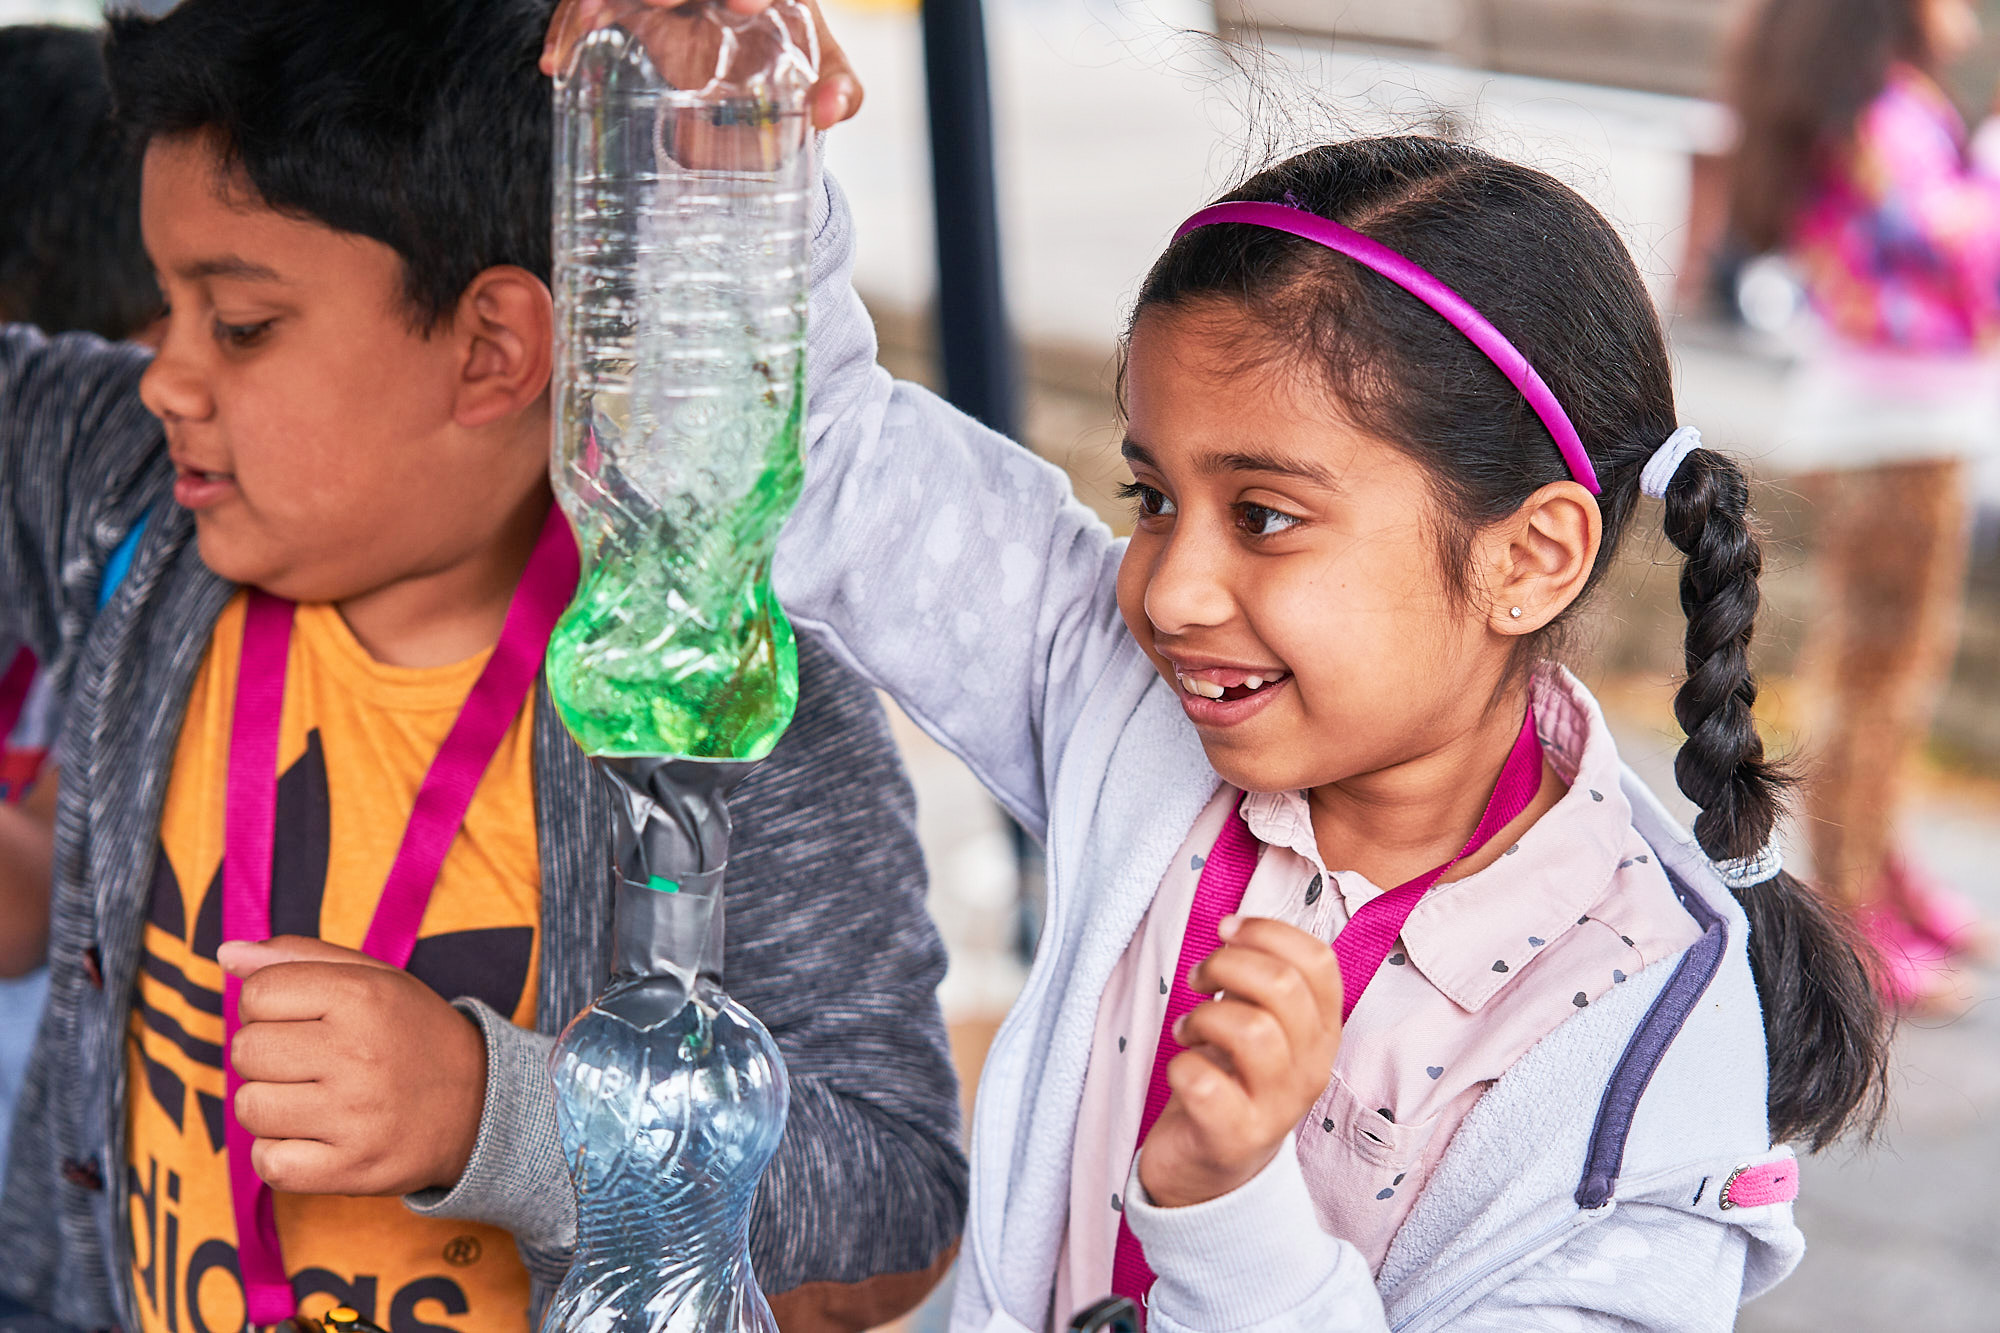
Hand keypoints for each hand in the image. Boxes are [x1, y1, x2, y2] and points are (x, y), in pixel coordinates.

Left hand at [219, 935, 487, 1196]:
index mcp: (363, 997)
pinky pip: (269, 1162)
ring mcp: (355, 1116)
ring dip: (272, 1105)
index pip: (256, 994)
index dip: (270, 1006)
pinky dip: (281, 1153)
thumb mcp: (374, 978)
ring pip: (250, 1107)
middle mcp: (358, 1053)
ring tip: (314, 1099)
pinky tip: (314, 1137)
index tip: (303, 1020)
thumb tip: (226, 954)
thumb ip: (300, 957)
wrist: (481, 1105)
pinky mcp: (351, 1168)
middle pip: (246, 1050)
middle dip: (268, 1055)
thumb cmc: (412, 1035)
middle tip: (311, 1061)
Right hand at [541, 0, 862, 130]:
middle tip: (661, 0)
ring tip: (598, 15)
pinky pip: (587, 9)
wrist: (747, 81)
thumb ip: (841, 91)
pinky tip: (556, 63)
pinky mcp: (626, 10)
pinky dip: (567, 31)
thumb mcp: (821, 74)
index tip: (747, 7)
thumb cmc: (787, 64)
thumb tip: (830, 111)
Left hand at [1137, 916, 1343, 1208]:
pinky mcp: (1235, 1138)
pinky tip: (1181, 1067)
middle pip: (1283, 987)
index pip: (1319, 962)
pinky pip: (1206, 1084)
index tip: (1227, 931)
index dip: (1268, 932)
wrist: (1212, 1173)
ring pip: (1253, 1030)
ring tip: (1189, 1029)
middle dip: (1227, 965)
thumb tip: (1235, 930)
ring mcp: (1277, 1107)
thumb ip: (1260, 981)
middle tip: (1197, 979)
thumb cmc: (1233, 1083)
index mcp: (1322, 1032)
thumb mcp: (1262, 1027)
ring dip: (1206, 1015)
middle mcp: (1311, 1069)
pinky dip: (1183, 1064)